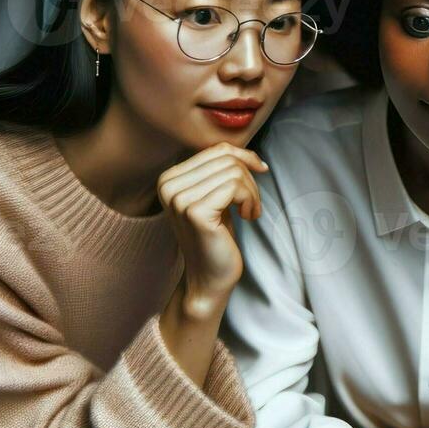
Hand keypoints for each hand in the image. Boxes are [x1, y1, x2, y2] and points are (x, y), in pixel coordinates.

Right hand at [157, 142, 266, 306]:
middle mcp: (168, 185)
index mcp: (169, 177)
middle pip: (227, 158)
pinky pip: (235, 187)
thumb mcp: (214, 195)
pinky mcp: (195, 212)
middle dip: (250, 178)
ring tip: (249, 212)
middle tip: (251, 204)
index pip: (218, 149)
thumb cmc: (216, 236)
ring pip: (234, 171)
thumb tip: (244, 150)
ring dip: (252, 192)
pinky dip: (249, 200)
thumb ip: (218, 170)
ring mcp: (179, 198)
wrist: (209, 278)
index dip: (245, 158)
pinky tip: (247, 217)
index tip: (260, 172)